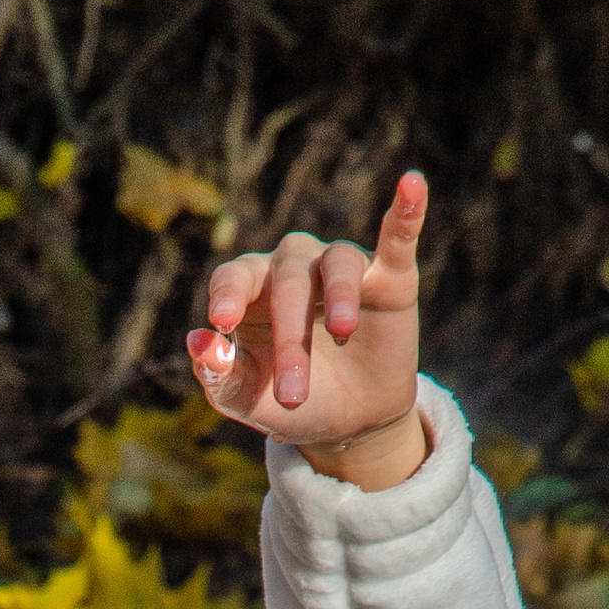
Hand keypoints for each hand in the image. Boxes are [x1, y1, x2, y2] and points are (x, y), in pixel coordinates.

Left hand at [186, 172, 430, 487]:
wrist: (348, 424)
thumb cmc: (285, 400)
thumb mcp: (246, 398)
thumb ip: (219, 373)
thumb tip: (197, 339)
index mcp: (251, 290)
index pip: (232, 277)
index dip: (227, 294)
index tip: (222, 322)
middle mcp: (293, 267)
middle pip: (287, 284)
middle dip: (290, 341)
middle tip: (293, 393)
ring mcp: (341, 268)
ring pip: (337, 263)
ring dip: (340, 296)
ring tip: (342, 333)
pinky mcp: (390, 276)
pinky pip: (397, 236)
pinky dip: (406, 212)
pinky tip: (412, 184)